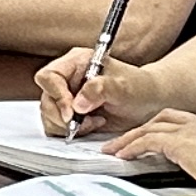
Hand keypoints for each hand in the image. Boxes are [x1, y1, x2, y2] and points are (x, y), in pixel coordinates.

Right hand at [38, 46, 161, 135]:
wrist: (149, 101)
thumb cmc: (139, 87)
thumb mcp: (124, 87)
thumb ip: (100, 89)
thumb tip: (77, 104)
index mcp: (76, 63)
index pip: (49, 77)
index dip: (57, 95)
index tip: (72, 112)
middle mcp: (67, 79)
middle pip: (46, 99)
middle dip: (63, 116)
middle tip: (85, 122)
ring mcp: (66, 97)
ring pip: (48, 116)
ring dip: (68, 126)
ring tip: (94, 122)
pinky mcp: (69, 114)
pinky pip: (56, 127)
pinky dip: (70, 132)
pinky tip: (91, 126)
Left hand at [107, 107, 195, 194]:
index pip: (185, 122)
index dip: (167, 129)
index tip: (156, 139)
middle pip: (164, 119)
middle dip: (143, 128)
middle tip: (127, 140)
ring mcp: (190, 131)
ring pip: (150, 127)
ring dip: (130, 139)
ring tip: (115, 150)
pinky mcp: (180, 143)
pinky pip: (147, 141)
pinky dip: (132, 146)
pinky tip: (123, 156)